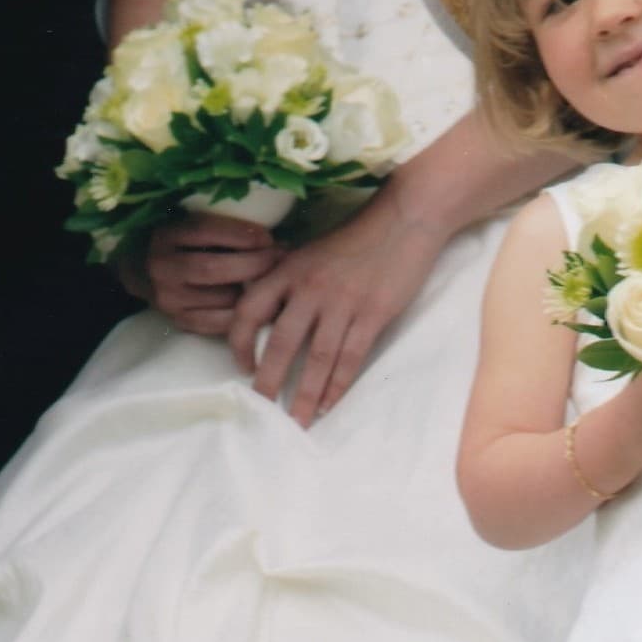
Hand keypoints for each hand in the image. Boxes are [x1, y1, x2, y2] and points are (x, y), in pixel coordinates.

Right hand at [134, 213, 283, 336]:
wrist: (145, 271)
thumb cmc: (184, 243)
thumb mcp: (193, 226)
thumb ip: (223, 228)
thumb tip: (273, 238)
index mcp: (165, 235)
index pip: (203, 231)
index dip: (240, 234)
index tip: (267, 236)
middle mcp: (161, 267)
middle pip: (213, 267)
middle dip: (253, 263)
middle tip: (278, 259)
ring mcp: (168, 298)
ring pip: (220, 298)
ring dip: (254, 290)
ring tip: (275, 279)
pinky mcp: (179, 320)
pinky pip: (219, 322)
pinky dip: (243, 313)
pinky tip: (259, 302)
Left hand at [227, 185, 448, 425]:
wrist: (403, 220)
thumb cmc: (357, 237)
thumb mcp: (311, 252)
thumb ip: (288, 281)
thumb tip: (265, 314)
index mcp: (289, 270)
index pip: (249, 310)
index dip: (238, 342)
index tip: (243, 367)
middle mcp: (310, 288)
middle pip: (280, 343)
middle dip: (269, 382)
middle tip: (262, 410)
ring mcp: (342, 302)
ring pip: (316, 358)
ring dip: (306, 394)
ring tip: (298, 421)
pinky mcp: (373, 313)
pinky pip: (350, 357)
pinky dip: (338, 384)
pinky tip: (330, 403)